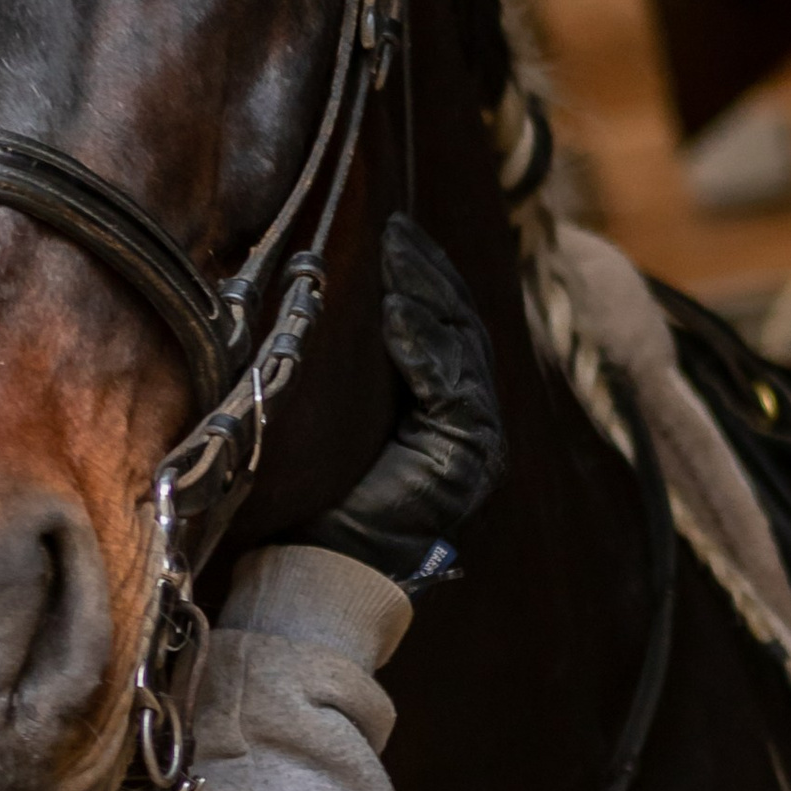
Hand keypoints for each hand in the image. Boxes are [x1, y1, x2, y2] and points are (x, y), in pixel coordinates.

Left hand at [305, 214, 505, 586]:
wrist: (317, 560)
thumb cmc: (315, 489)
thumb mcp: (332, 408)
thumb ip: (353, 361)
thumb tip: (323, 288)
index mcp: (445, 406)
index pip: (446, 324)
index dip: (424, 273)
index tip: (393, 229)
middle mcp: (471, 420)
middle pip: (460, 326)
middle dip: (427, 273)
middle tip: (394, 230)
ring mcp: (476, 440)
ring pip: (460, 348)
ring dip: (425, 297)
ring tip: (393, 257)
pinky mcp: (465, 457)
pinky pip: (450, 389)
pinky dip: (422, 348)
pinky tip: (396, 315)